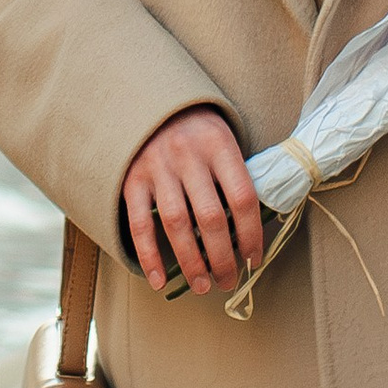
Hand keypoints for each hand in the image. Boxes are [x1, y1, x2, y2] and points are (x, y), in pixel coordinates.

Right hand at [121, 107, 264, 297]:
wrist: (150, 101)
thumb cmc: (196, 130)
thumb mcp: (223, 140)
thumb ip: (233, 177)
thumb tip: (249, 232)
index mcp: (219, 144)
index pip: (242, 197)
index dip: (252, 234)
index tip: (254, 259)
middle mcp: (188, 155)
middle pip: (210, 217)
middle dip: (222, 257)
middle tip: (228, 281)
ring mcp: (157, 167)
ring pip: (177, 224)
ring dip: (191, 262)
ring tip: (202, 286)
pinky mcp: (132, 179)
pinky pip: (140, 223)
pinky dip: (149, 255)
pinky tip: (158, 280)